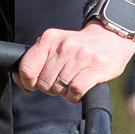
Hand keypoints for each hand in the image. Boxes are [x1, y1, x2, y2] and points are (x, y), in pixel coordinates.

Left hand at [17, 22, 134, 102]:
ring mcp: (81, 56)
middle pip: (43, 83)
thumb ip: (37, 61)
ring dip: (65, 92)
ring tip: (73, 81)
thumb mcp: (55, 45)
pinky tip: (79, 89)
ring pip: (59, 88)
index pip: (26, 68)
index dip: (27, 82)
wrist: (112, 37)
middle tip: (61, 80)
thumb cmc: (79, 47)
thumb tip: (22, 83)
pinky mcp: (95, 68)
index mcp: (49, 38)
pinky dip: (75, 95)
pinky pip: (75, 90)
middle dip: (50, 87)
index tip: (34, 84)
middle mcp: (64, 45)